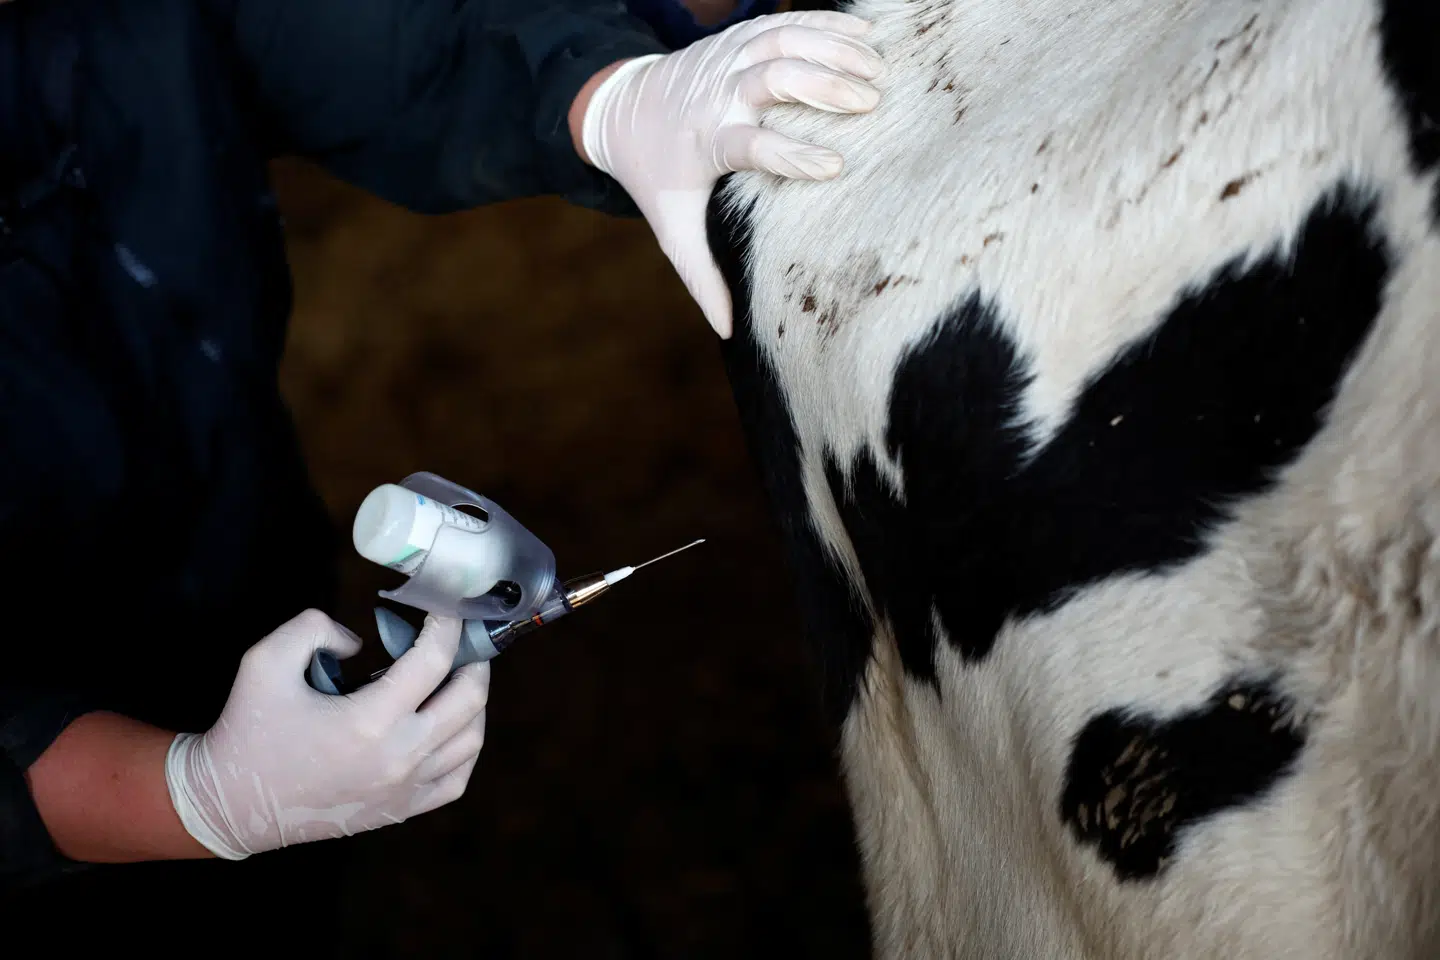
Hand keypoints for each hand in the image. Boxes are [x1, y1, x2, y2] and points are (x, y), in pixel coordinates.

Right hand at [165, 610, 489, 858]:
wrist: (231, 804)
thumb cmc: (248, 731)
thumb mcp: (265, 661)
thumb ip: (313, 628)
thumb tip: (360, 642)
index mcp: (369, 721)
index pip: (433, 659)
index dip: (446, 624)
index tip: (445, 607)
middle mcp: (398, 757)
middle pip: (469, 698)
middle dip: (474, 659)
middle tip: (463, 639)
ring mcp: (405, 789)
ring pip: (472, 738)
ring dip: (474, 700)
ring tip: (457, 676)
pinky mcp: (401, 810)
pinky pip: (458, 778)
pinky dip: (465, 746)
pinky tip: (451, 725)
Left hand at [576, 11, 884, 337]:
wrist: (620, 108)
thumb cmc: (656, 176)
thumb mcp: (673, 228)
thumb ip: (701, 277)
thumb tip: (729, 331)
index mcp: (707, 141)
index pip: (751, 144)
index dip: (791, 153)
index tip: (834, 166)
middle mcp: (719, 94)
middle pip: (772, 76)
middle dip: (823, 84)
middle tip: (871, 99)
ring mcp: (728, 59)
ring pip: (784, 40)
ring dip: (833, 49)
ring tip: (878, 69)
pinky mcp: (738, 39)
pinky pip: (785, 22)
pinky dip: (827, 24)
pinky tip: (866, 33)